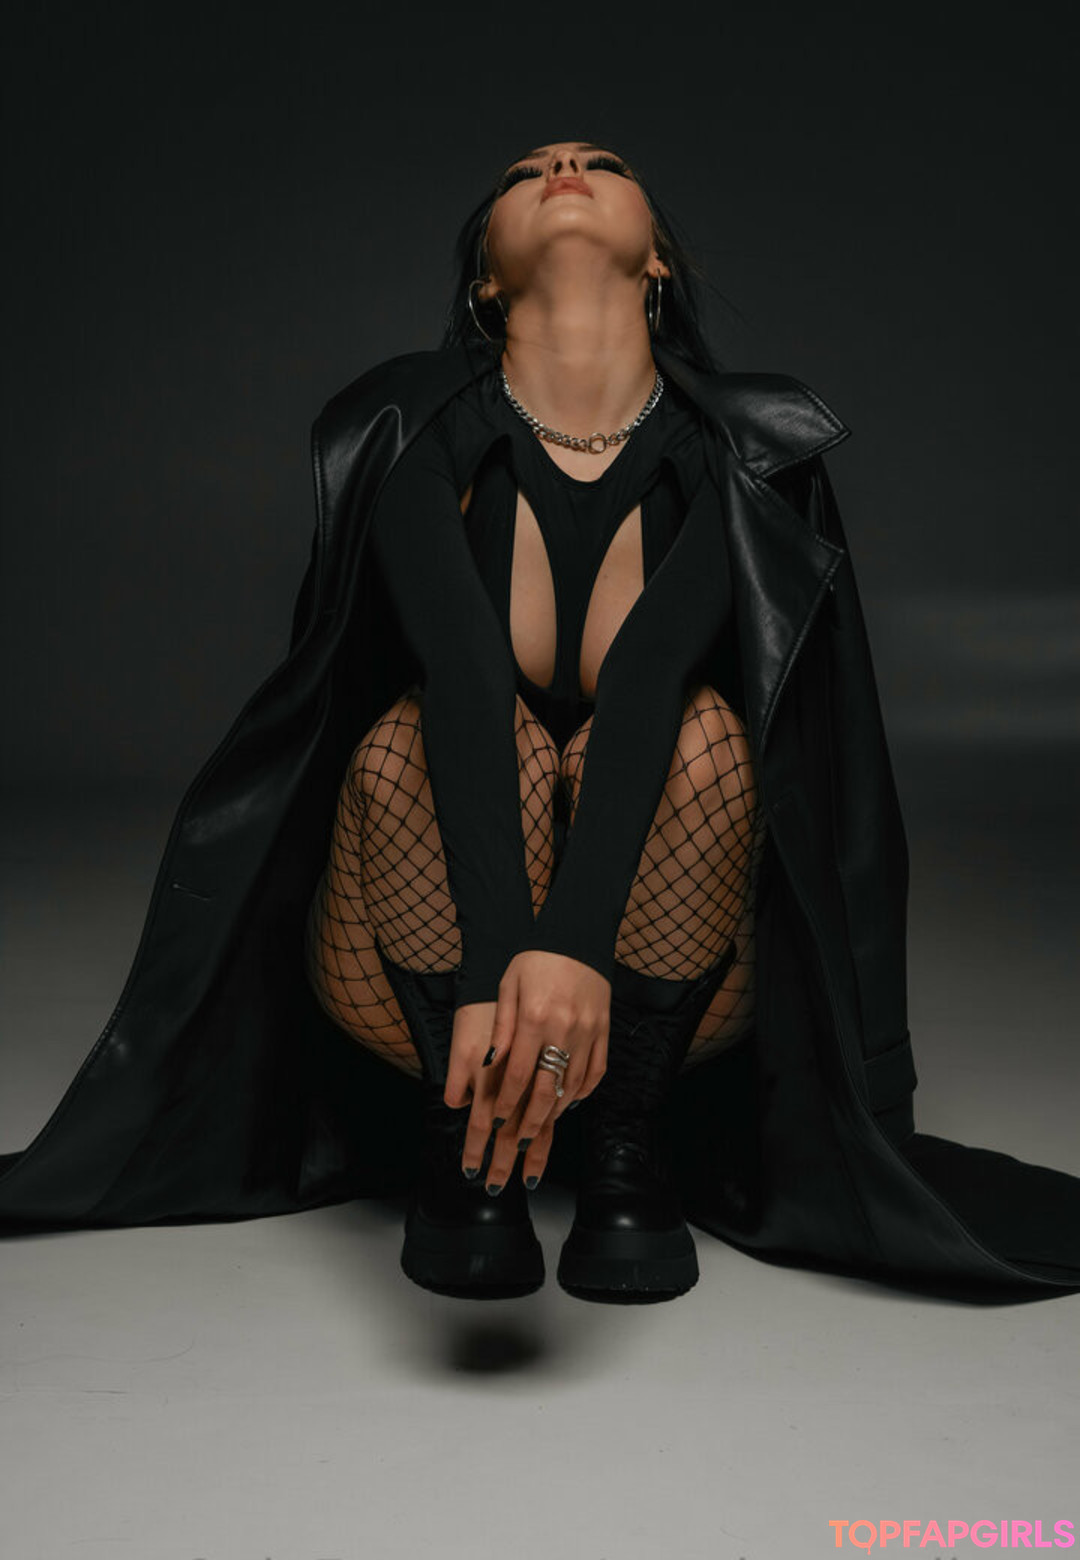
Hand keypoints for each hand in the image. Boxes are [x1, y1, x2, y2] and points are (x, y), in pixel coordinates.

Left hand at [463, 951, 608, 1189]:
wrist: (577, 937)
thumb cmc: (535, 960)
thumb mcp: (507, 986)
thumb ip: (501, 1027)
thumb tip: (491, 1064)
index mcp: (534, 1019)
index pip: (517, 1075)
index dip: (505, 1104)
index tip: (495, 1124)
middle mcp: (563, 1029)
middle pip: (546, 1089)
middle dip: (530, 1120)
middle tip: (518, 1141)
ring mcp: (588, 1032)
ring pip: (572, 1085)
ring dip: (554, 1110)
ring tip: (540, 1126)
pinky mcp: (604, 1030)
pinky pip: (595, 1071)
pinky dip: (583, 1091)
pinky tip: (569, 1102)